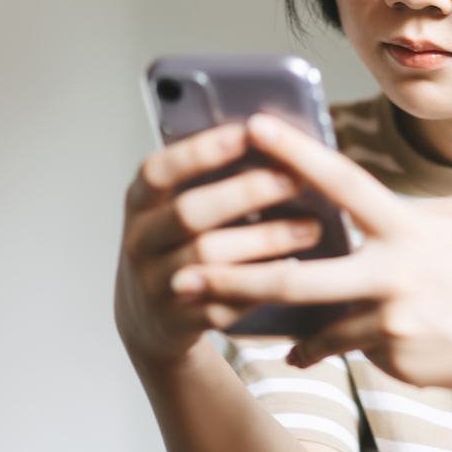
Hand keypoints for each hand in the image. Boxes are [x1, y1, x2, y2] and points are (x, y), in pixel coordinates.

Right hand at [114, 123, 323, 365]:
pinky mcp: (181, 320)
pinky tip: (295, 269)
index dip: (200, 151)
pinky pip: (225, 301)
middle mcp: (141, 241)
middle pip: (190, 212)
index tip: (245, 132)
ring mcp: (157, 284)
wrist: (149, 316)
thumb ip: (209, 178)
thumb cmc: (178, 242)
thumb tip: (274, 142)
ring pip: (211, 258)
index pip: (159, 170)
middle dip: (247, 192)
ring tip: (311, 227)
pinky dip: (262, 283)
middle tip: (293, 180)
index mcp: (141, 202)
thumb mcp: (173, 206)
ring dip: (266, 240)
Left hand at [175, 114, 451, 395]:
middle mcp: (396, 274)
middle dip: (234, 277)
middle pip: (298, 276)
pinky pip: (344, 346)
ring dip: (272, 318)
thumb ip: (409, 212)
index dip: (295, 152)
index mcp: (410, 227)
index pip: (343, 181)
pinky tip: (304, 346)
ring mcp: (394, 323)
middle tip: (185, 274)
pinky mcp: (395, 360)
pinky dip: (323, 342)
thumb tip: (364, 211)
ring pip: (315, 320)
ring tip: (225, 314)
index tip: (252, 126)